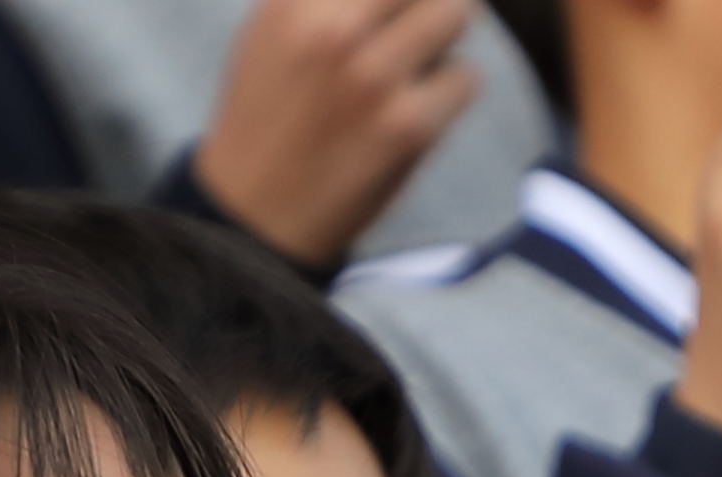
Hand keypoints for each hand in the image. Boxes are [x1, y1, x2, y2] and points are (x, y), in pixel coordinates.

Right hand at [192, 0, 485, 268]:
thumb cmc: (269, 112)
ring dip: (444, 36)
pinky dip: (452, 91)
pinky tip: (418, 109)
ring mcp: (373, 76)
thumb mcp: (276, 26)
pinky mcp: (407, 125)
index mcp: (297, 1)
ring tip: (415, 63)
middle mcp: (333, 28)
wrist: (255, 211)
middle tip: (418, 23)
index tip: (398, 8)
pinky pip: (466, 78)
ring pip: (455, 14)